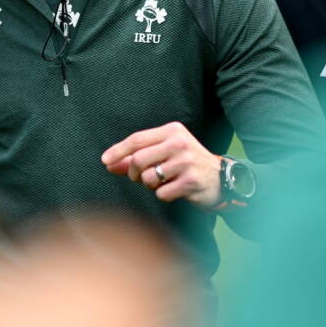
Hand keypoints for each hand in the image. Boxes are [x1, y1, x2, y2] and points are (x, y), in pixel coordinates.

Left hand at [101, 122, 221, 208]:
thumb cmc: (186, 164)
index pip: (137, 139)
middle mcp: (179, 143)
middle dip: (133, 173)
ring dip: (150, 185)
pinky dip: (163, 195)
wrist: (220, 179)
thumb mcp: (164, 154)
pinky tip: (175, 190)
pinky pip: (162, 193)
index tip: (105, 161)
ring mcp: (186, 162)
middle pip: (138, 160)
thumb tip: (109, 164)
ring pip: (148, 178)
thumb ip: (137, 157)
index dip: (118, 151)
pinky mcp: (191, 181)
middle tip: (140, 178)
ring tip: (163, 182)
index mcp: (172, 131)